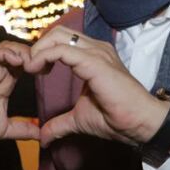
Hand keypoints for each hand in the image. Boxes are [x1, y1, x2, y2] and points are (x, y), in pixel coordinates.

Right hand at [0, 42, 39, 145]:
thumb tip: (41, 136)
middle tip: (47, 63)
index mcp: (5, 82)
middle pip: (20, 51)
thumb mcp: (4, 129)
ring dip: (23, 51)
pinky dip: (8, 53)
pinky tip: (19, 62)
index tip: (51, 71)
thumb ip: (22, 129)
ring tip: (34, 63)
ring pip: (8, 47)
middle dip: (35, 54)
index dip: (39, 63)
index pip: (26, 63)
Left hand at [25, 26, 169, 147]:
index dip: (42, 51)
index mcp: (93, 56)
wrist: (140, 123)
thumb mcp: (80, 120)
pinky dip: (44, 57)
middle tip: (29, 67)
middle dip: (38, 46)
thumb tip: (44, 137)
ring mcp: (96, 53)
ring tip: (30, 68)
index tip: (32, 70)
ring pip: (57, 36)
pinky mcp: (94, 62)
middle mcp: (95, 49)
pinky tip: (37, 70)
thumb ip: (60, 124)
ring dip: (38, 50)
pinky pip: (62, 51)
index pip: (61, 39)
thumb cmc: (117, 118)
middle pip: (57, 32)